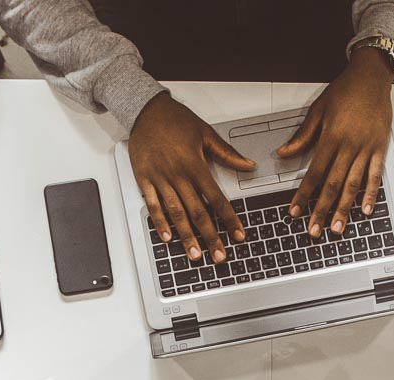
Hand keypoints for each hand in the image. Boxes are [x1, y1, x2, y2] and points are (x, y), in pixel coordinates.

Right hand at [129, 93, 253, 263]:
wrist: (146, 110)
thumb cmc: (175, 120)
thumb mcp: (206, 133)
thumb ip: (227, 153)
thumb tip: (248, 166)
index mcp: (196, 165)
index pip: (217, 199)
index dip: (229, 219)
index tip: (237, 235)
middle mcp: (178, 175)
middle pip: (198, 212)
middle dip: (210, 236)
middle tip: (219, 255)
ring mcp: (160, 179)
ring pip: (176, 213)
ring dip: (187, 236)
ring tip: (195, 254)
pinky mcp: (144, 179)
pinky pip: (152, 205)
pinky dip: (160, 222)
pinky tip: (168, 237)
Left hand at [279, 47, 393, 236]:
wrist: (372, 76)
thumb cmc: (345, 91)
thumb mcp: (317, 110)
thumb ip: (302, 136)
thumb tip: (283, 153)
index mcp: (331, 137)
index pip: (314, 173)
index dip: (303, 194)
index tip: (295, 211)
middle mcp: (349, 146)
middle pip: (332, 184)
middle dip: (322, 210)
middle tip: (314, 230)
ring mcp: (367, 148)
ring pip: (353, 184)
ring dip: (344, 208)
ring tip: (337, 227)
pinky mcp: (380, 148)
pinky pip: (376, 175)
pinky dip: (371, 193)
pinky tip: (366, 210)